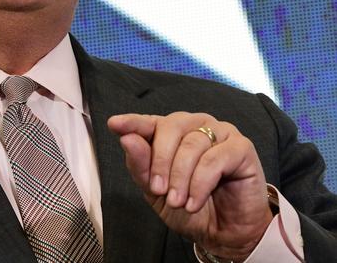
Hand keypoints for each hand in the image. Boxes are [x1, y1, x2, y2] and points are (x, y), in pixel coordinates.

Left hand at [107, 112, 272, 261]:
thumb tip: (127, 139)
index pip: (149, 121)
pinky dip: (200, 183)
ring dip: (180, 178)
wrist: (224, 234)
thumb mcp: (156, 192)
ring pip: (192, 145)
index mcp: (172, 132)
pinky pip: (214, 159)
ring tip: (178, 202)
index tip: (114, 124)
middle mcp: (195, 125)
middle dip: (160, 162)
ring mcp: (220, 132)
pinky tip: (194, 202)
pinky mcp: (241, 147)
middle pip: (170, 128)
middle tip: (159, 190)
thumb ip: (141, 165)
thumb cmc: (189, 208)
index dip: (132, 122)